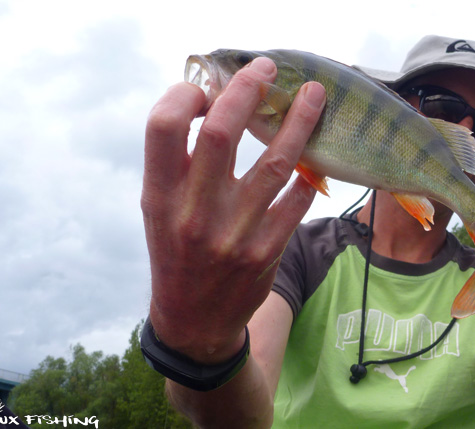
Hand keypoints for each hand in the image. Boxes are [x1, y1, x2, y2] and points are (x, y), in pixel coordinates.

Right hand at [141, 57, 324, 362]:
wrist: (194, 321)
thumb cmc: (177, 250)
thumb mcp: (161, 209)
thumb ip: (179, 162)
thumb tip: (215, 100)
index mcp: (159, 196)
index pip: (164, 125)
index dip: (187, 94)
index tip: (208, 86)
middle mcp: (193, 213)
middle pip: (223, 132)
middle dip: (249, 89)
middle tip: (268, 68)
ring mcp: (234, 233)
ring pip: (276, 162)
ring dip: (300, 122)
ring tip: (315, 96)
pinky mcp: (267, 251)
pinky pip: (297, 200)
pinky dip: (307, 174)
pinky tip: (312, 158)